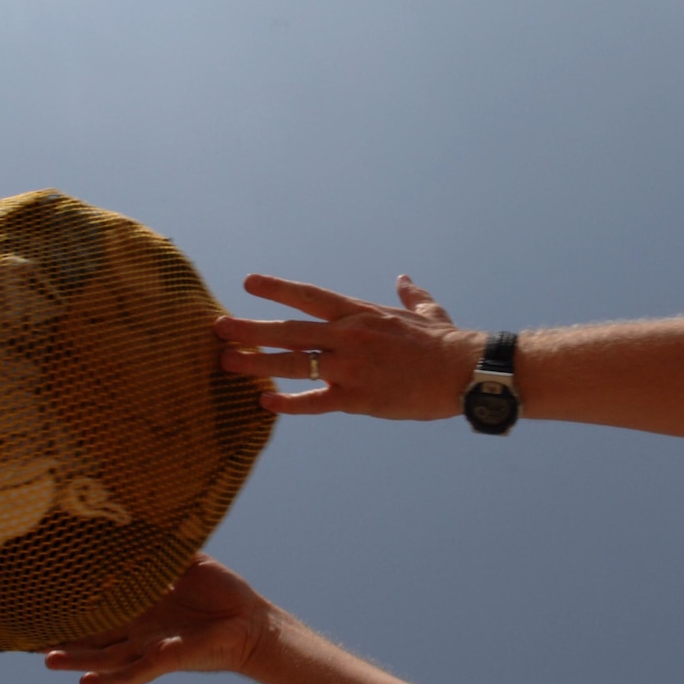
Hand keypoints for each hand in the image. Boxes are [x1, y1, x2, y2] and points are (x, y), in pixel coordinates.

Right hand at [43, 558, 270, 683]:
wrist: (252, 621)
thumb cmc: (223, 593)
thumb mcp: (188, 562)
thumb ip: (164, 547)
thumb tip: (141, 521)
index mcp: (142, 607)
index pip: (101, 609)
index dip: (75, 609)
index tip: (45, 604)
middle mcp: (140, 630)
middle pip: (94, 638)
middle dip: (65, 640)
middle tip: (31, 640)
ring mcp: (150, 647)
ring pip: (105, 658)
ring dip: (78, 661)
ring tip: (48, 661)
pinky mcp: (166, 659)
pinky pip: (134, 674)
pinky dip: (111, 681)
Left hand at [215, 273, 484, 418]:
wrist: (465, 371)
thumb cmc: (448, 341)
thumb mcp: (427, 310)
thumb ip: (410, 295)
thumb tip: (404, 279)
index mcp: (360, 313)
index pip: (309, 296)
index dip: (277, 289)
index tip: (249, 283)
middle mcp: (348, 336)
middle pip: (288, 330)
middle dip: (250, 329)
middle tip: (218, 328)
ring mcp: (350, 367)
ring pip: (293, 363)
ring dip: (257, 362)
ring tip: (226, 363)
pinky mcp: (357, 398)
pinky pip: (314, 402)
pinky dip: (289, 403)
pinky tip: (265, 402)